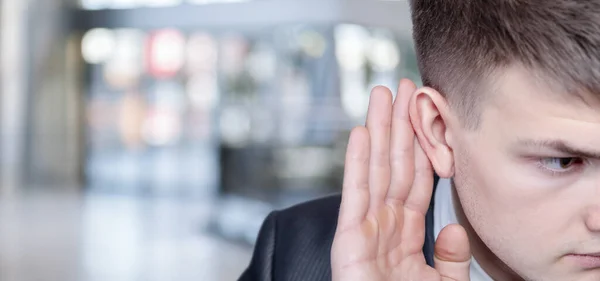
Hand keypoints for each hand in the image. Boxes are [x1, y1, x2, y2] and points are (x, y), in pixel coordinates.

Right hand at [331, 80, 471, 280]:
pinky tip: (362, 133)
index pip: (414, 178)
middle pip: (393, 165)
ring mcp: (365, 229)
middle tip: (400, 87)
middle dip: (398, 126)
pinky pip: (356, 194)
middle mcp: (384, 224)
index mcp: (406, 232)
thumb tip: (456, 226)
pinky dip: (357, 163)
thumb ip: (451, 257)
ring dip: (379, 130)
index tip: (422, 113)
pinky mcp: (349, 239)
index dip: (419, 145)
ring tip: (381, 95)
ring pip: (375, 170)